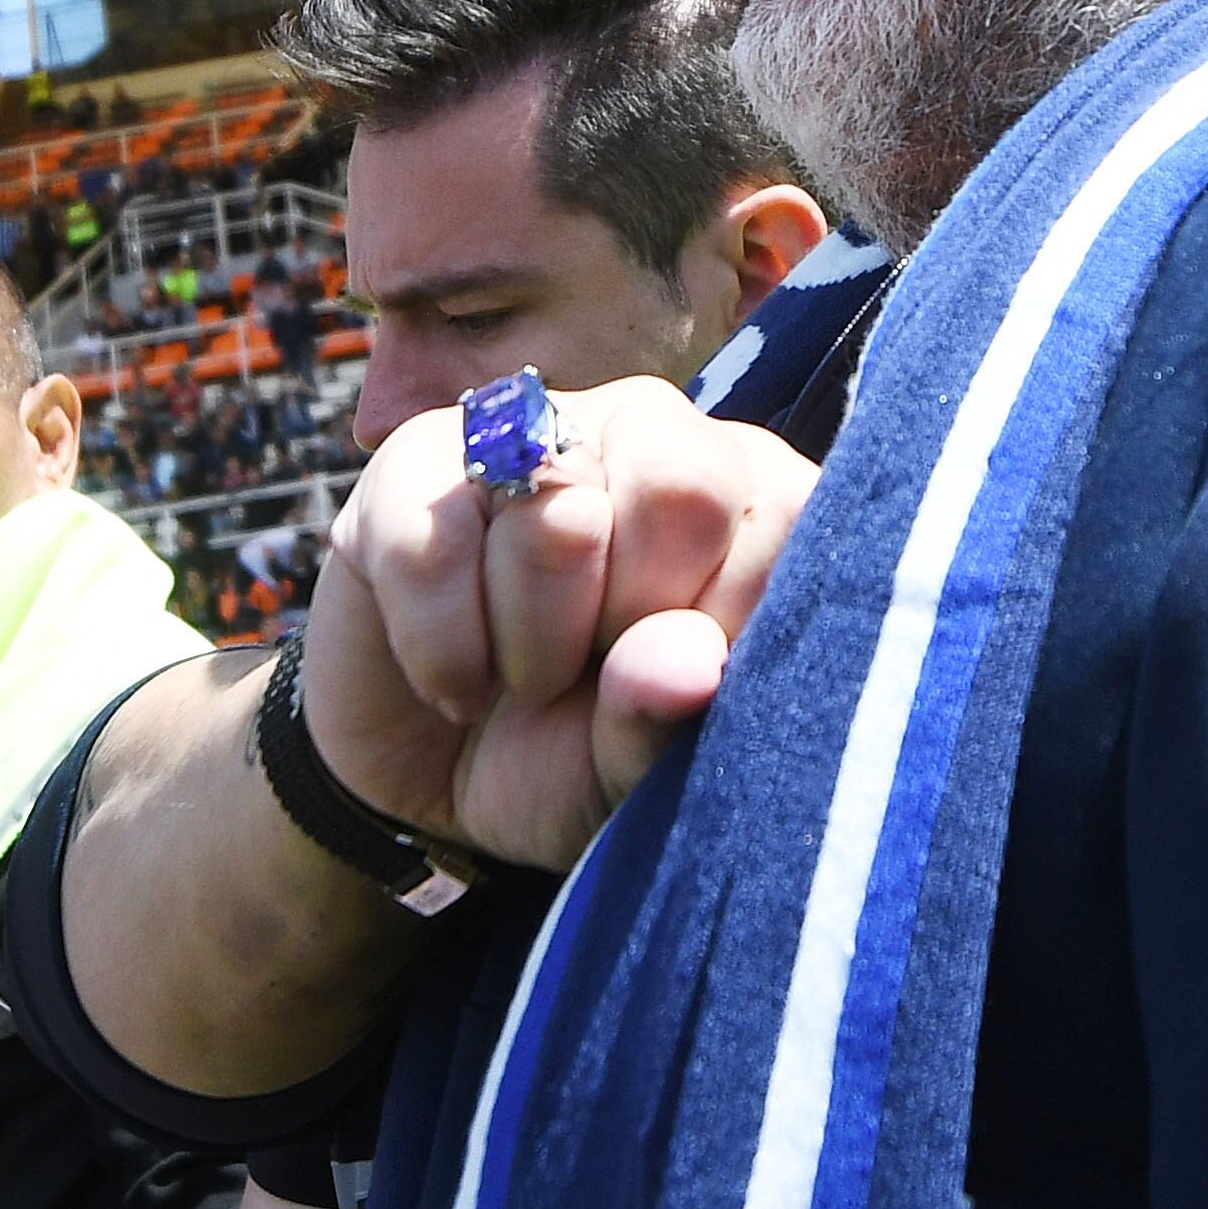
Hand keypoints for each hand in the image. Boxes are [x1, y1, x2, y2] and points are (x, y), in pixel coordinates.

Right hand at [303, 379, 810, 872]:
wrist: (427, 774)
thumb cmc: (570, 756)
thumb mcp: (633, 776)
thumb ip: (669, 725)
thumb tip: (686, 660)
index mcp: (751, 499)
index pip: (789, 516)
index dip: (728, 623)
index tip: (682, 682)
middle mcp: (655, 436)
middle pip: (683, 484)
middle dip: (632, 615)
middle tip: (599, 670)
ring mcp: (533, 432)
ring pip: (555, 514)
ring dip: (532, 644)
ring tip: (525, 677)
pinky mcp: (418, 457)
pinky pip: (434, 544)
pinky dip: (442, 647)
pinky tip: (455, 675)